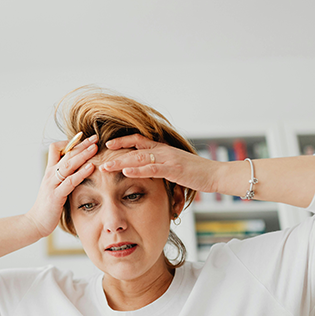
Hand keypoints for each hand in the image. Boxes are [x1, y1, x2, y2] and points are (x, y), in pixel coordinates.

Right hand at [25, 134, 97, 237]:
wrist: (35, 222)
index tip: (84, 138)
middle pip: (66, 154)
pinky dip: (81, 173)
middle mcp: (50, 175)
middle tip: (95, 137)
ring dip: (83, 154)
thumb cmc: (47, 206)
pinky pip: (70, 181)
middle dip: (81, 144)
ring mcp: (52, 184)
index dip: (70, 143)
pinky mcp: (56, 196)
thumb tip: (76, 170)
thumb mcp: (54, 188)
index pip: (56, 149)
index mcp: (50, 172)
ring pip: (68, 165)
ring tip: (95, 147)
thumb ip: (63, 178)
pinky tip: (91, 167)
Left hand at [100, 134, 219, 192]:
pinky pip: (153, 169)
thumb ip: (161, 165)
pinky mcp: (174, 169)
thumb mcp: (175, 166)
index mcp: (162, 149)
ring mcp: (168, 159)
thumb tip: (148, 169)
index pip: (138, 140)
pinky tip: (126, 172)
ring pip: (139, 158)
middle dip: (114, 153)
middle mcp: (163, 151)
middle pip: (133, 149)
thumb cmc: (196, 173)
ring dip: (120, 162)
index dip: (122, 141)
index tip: (107, 144)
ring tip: (105, 167)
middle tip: (98, 157)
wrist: (216, 174)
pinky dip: (138, 170)